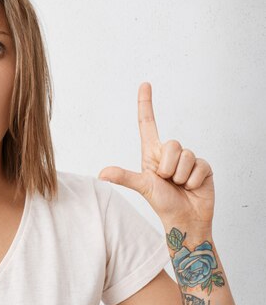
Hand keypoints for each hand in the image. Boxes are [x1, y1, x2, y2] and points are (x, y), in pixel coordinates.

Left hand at [98, 82, 214, 228]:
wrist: (186, 220)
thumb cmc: (162, 203)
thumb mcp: (143, 187)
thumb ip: (124, 177)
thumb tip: (101, 174)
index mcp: (152, 153)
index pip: (148, 122)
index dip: (146, 103)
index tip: (145, 84)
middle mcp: (170, 153)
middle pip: (172, 144)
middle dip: (168, 167)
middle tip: (167, 181)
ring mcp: (187, 159)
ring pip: (186, 155)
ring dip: (181, 176)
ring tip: (179, 186)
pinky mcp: (203, 167)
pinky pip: (200, 166)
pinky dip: (194, 180)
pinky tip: (192, 187)